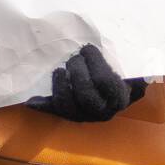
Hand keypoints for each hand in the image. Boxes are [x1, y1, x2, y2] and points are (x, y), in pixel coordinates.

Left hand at [26, 44, 145, 122]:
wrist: (114, 93)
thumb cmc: (120, 75)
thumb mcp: (129, 69)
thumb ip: (130, 63)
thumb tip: (133, 58)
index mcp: (119, 97)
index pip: (106, 83)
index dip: (95, 64)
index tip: (88, 48)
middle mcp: (102, 111)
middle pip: (86, 97)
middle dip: (78, 74)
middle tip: (74, 58)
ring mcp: (83, 116)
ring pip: (68, 107)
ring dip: (60, 88)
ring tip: (59, 70)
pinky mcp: (66, 115)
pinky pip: (53, 112)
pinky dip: (42, 105)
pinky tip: (31, 100)